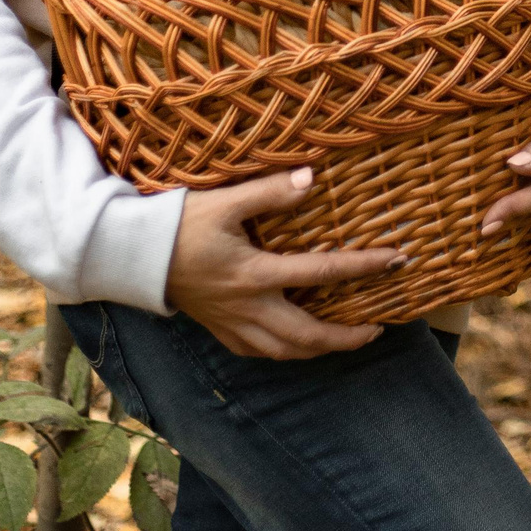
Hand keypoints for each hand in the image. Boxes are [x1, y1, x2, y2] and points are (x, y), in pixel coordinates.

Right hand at [164, 168, 402, 359]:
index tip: (398, 261)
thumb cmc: (179, 225)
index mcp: (256, 274)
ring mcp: (233, 323)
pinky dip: (285, 352)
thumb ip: (270, 193)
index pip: (323, 273)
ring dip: (320, 349)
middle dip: (348, 337)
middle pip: (309, 335)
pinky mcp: (219, 329)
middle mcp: (249, 306)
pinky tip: (296, 345)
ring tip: (346, 340)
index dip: (365, 267)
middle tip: (378, 329)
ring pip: (286, 352)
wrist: (131, 257)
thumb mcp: (225, 202)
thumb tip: (312, 178)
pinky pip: (259, 352)